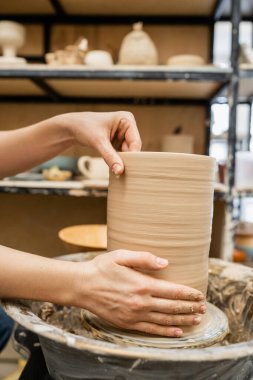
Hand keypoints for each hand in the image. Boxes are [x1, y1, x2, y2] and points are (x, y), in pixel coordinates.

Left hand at [57, 111, 140, 174]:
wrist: (72, 127)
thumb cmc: (84, 127)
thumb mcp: (98, 142)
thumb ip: (110, 157)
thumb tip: (120, 171)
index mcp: (127, 119)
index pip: (135, 142)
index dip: (132, 156)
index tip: (126, 169)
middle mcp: (127, 126)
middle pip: (132, 148)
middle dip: (125, 159)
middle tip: (118, 170)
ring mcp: (122, 135)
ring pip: (126, 153)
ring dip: (119, 160)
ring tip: (109, 163)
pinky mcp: (117, 142)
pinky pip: (120, 155)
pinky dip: (115, 160)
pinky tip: (107, 160)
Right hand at [76, 250, 205, 336]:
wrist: (82, 286)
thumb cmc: (102, 268)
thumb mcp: (121, 256)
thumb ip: (145, 258)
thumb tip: (166, 263)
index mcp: (142, 284)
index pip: (173, 291)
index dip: (188, 294)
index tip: (200, 295)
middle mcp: (141, 302)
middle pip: (172, 306)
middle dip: (190, 307)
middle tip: (203, 308)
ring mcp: (135, 315)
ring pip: (165, 319)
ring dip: (183, 320)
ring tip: (196, 320)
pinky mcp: (128, 323)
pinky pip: (151, 330)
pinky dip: (166, 331)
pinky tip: (177, 332)